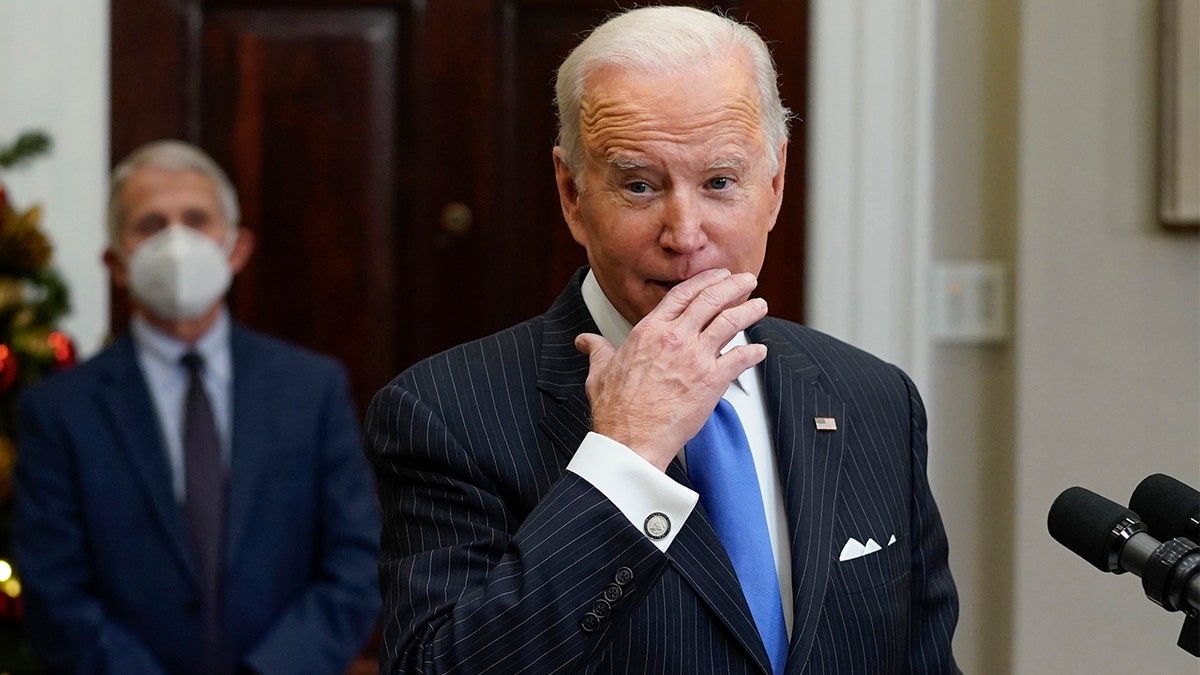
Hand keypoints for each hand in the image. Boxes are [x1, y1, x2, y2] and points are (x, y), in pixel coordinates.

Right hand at [575, 269, 767, 470]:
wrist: (630, 439)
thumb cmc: (616, 410)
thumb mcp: (599, 372)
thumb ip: (597, 350)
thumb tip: (585, 341)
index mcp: (649, 331)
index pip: (683, 294)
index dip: (704, 280)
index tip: (718, 275)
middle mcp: (675, 338)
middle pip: (711, 299)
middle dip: (733, 286)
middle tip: (746, 280)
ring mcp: (695, 358)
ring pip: (730, 322)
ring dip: (749, 310)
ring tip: (760, 305)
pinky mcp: (712, 381)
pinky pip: (740, 359)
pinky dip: (754, 352)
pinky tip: (760, 351)